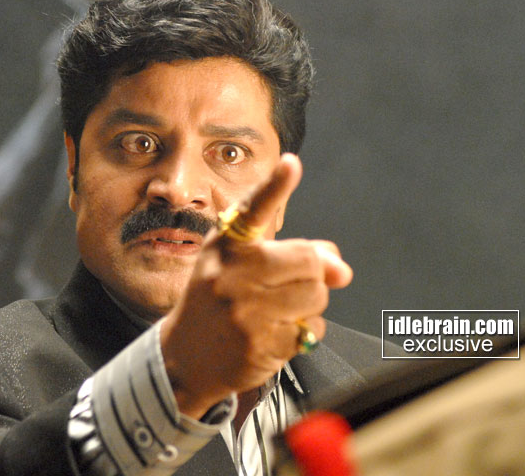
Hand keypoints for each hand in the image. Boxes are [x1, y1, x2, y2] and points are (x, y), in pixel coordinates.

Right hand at [160, 154, 352, 418]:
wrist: (182, 358)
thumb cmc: (217, 301)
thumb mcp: (239, 267)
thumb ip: (292, 255)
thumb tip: (342, 269)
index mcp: (226, 246)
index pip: (253, 210)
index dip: (275, 186)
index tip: (291, 165)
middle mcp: (231, 274)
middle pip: (309, 261)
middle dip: (312, 275)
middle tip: (288, 287)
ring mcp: (244, 312)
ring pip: (316, 296)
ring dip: (309, 304)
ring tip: (277, 311)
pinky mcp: (259, 346)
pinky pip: (312, 329)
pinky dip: (304, 332)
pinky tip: (275, 335)